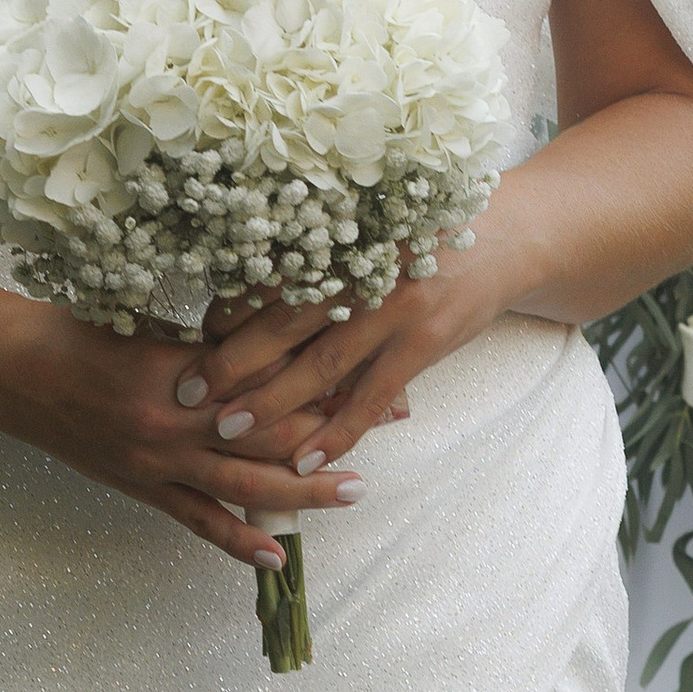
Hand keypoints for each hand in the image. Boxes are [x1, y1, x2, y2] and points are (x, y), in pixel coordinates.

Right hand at [0, 299, 365, 572]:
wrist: (9, 373)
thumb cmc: (73, 330)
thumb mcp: (143, 313)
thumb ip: (207, 329)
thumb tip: (274, 313)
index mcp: (179, 370)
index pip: (268, 373)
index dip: (323, 369)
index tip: (373, 357)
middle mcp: (175, 423)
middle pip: (271, 432)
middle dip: (334, 425)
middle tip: (394, 414)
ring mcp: (158, 464)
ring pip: (245, 486)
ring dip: (304, 492)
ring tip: (354, 490)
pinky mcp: (142, 488)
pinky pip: (197, 522)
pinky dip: (238, 542)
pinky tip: (278, 556)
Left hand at [182, 237, 521, 486]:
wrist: (506, 236)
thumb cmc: (424, 235)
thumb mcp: (368, 233)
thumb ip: (320, 264)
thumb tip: (246, 305)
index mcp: (338, 240)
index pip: (265, 282)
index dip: (224, 314)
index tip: (191, 341)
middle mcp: (359, 271)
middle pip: (280, 324)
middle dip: (229, 362)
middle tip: (186, 392)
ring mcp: (393, 308)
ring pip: (319, 364)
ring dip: (270, 402)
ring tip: (227, 429)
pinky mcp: (425, 341)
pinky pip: (371, 396)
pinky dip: (338, 430)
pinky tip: (308, 458)